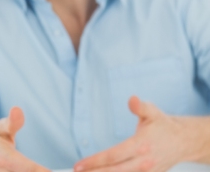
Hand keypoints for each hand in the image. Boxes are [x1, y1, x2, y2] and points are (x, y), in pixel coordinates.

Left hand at [74, 96, 195, 171]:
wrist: (184, 141)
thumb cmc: (163, 126)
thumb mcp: (153, 113)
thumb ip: (141, 107)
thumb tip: (132, 99)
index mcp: (141, 145)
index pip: (113, 156)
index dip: (94, 161)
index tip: (79, 165)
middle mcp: (143, 162)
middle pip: (114, 171)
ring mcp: (147, 171)